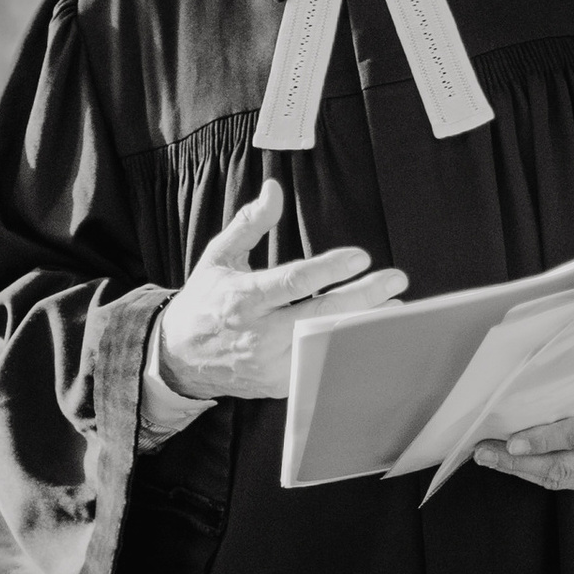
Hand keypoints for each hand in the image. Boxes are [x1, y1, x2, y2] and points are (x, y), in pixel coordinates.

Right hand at [157, 181, 408, 402]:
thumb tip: (274, 188)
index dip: (329, 270)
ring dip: (363, 325)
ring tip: (395, 307)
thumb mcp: (219, 256)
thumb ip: (250, 223)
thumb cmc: (205, 301)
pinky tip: (371, 334)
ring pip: (326, 343)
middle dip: (362, 296)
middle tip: (396, 279)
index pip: (294, 282)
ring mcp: (271, 364)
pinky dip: (346, 349)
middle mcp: (259, 334)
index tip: (361, 256)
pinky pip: (320, 365)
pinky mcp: (280, 384)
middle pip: (319, 315)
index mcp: (243, 298)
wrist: (178, 358)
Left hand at [476, 343, 573, 494]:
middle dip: (518, 463)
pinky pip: (567, 483)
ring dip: (521, 471)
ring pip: (561, 479)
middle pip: (564, 466)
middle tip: (485, 453)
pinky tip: (515, 464)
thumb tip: (514, 398)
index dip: (542, 441)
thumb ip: (564, 388)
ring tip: (491, 459)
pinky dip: (537, 474)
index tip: (510, 443)